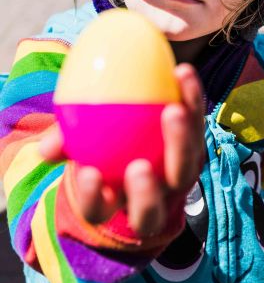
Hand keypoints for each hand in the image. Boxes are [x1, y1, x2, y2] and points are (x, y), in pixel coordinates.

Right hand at [40, 63, 204, 235]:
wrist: (136, 131)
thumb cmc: (99, 142)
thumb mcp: (80, 142)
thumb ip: (64, 143)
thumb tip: (46, 149)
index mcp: (115, 202)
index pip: (100, 210)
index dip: (93, 197)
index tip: (88, 174)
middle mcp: (151, 199)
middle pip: (151, 210)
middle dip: (146, 194)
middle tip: (138, 167)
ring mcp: (179, 175)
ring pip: (186, 168)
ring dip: (181, 141)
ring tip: (173, 110)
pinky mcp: (199, 144)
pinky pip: (199, 123)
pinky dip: (192, 98)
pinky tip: (182, 72)